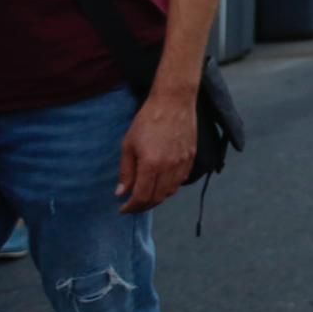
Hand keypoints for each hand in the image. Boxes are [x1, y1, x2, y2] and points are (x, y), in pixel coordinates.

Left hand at [117, 92, 196, 212]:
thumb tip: (121, 193)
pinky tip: (162, 183)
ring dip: (157, 198)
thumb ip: (126, 171)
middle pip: (158, 198)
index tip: (123, 209)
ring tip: (146, 195)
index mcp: (151, 164)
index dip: (131, 207)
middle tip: (133, 206)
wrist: (173, 102)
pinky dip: (170, 187)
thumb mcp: (128, 145)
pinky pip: (181, 180)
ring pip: (171, 191)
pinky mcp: (191, 157)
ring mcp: (183, 163)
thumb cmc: (146, 121)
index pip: (142, 196)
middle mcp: (169, 167)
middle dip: (143, 206)